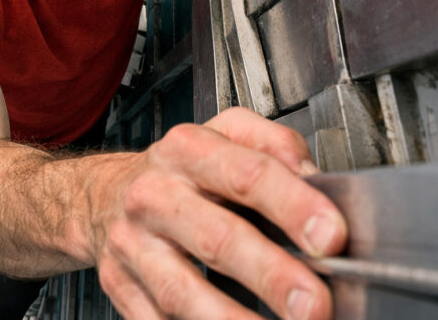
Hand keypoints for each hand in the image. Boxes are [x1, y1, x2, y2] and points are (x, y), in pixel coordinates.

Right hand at [93, 107, 346, 319]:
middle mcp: (155, 195)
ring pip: (182, 290)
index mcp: (186, 150)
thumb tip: (315, 182)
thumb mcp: (223, 134)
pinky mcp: (120, 285)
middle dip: (271, 274)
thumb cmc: (179, 172)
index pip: (245, 174)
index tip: (332, 238)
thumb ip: (274, 145)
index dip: (293, 206)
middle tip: (314, 304)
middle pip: (217, 237)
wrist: (106, 194)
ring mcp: (133, 244)